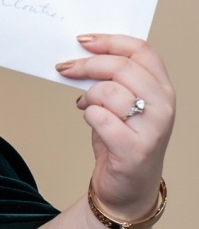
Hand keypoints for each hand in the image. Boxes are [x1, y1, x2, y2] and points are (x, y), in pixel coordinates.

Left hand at [56, 34, 174, 219]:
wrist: (128, 188)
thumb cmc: (122, 141)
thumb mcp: (123, 104)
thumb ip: (113, 80)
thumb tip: (82, 55)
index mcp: (162, 89)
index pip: (142, 51)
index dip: (110, 41)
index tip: (82, 40)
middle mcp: (163, 106)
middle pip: (122, 67)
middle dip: (86, 64)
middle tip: (65, 68)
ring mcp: (153, 128)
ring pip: (109, 91)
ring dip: (87, 95)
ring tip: (84, 104)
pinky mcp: (135, 149)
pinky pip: (100, 118)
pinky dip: (88, 115)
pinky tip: (88, 119)